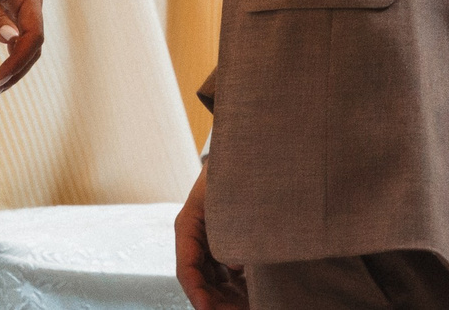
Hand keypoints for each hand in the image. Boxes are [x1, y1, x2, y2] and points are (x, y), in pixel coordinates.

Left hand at [0, 0, 44, 101]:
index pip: (34, 34)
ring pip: (27, 48)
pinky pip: (18, 43)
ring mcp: (24, 8)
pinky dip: (9, 62)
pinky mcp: (14, 13)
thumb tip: (11, 41)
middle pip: (34, 46)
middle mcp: (31, 0)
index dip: (19, 60)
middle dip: (15, 72)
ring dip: (13, 72)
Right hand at [175, 168, 247, 309]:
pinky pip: (234, 278)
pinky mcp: (231, 250)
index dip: (197, 295)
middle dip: (218, 305)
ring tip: (255, 308)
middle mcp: (197, 242)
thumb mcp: (226, 199)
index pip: (186, 271)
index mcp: (187, 228)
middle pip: (203, 284)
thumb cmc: (232, 172)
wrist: (249, 154)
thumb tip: (235, 264)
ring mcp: (214, 248)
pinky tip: (262, 298)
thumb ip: (229, 230)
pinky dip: (245, 291)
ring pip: (219, 285)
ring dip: (232, 301)